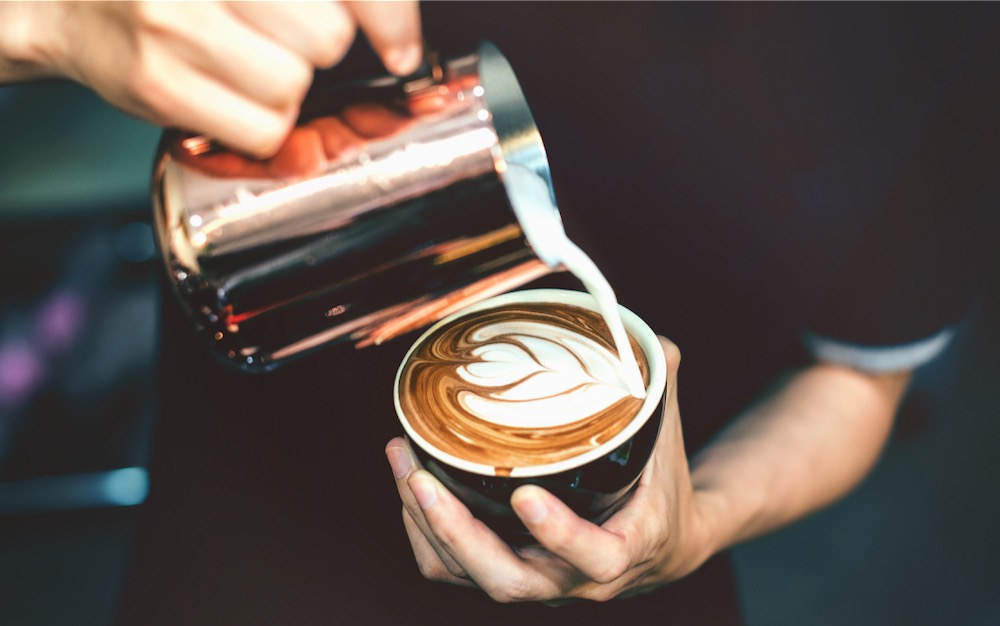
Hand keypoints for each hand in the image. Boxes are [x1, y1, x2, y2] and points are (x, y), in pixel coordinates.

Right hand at [0, 1, 420, 156]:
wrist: (67, 2)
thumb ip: (310, 0)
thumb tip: (395, 37)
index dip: (390, 17)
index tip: (403, 48)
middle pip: (326, 37)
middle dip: (315, 48)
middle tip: (273, 37)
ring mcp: (176, 24)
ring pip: (294, 86)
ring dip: (285, 88)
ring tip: (240, 63)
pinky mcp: (161, 83)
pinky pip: (263, 130)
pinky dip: (260, 126)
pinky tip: (227, 95)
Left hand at [385, 337, 720, 602]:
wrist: (660, 546)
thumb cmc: (660, 488)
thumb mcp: (667, 440)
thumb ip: (657, 386)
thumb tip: (647, 337)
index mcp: (623, 550)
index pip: (594, 556)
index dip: (559, 533)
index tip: (526, 494)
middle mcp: (573, 579)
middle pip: (508, 580)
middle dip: (456, 531)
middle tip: (422, 478)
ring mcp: (536, 582)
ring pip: (466, 575)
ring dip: (425, 523)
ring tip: (403, 461)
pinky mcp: (507, 572)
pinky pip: (449, 569)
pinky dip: (421, 529)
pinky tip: (409, 481)